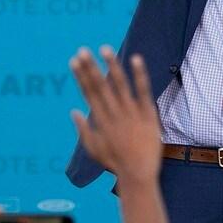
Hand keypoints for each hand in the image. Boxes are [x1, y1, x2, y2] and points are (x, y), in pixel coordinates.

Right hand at [70, 46, 162, 185]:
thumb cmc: (115, 163)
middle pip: (100, 86)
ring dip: (111, 66)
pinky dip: (139, 75)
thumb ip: (83, 130)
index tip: (74, 61)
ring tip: (104, 48)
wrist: (139, 174)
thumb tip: (74, 111)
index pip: (88, 93)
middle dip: (90, 67)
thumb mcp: (94, 149)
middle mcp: (114, 114)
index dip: (81, 76)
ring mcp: (132, 113)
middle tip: (82, 50)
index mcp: (100, 121)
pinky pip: (143, 91)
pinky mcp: (148, 114)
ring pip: (120, 85)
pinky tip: (135, 59)